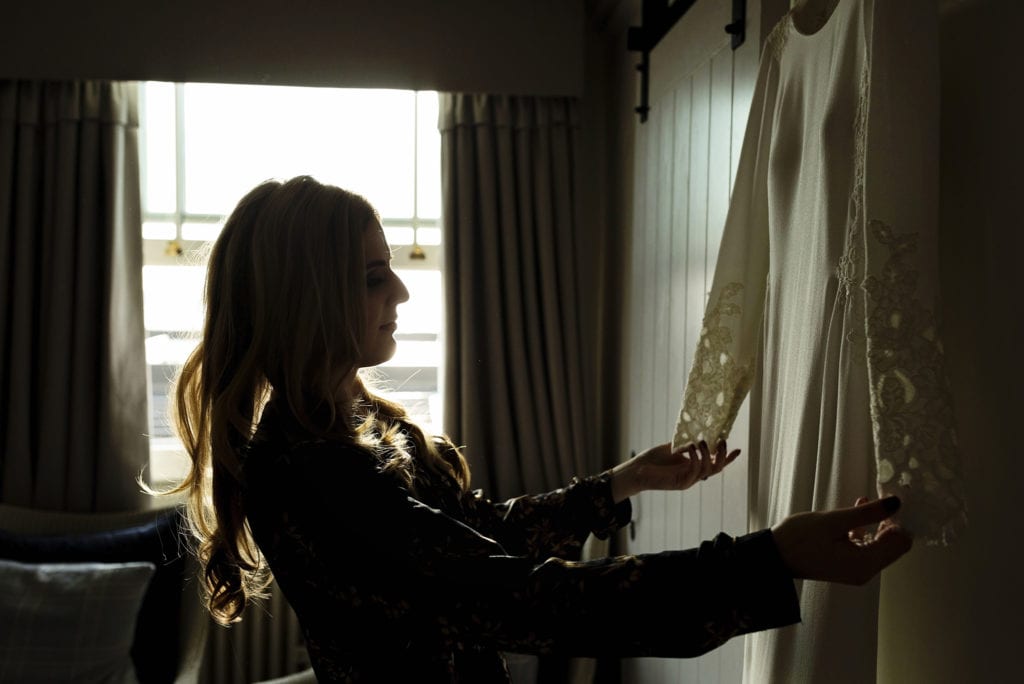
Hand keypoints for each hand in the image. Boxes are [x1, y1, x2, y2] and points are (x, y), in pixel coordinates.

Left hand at [610, 439, 740, 502]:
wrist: (637, 472)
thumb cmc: (652, 460)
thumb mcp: (671, 448)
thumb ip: (684, 443)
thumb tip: (697, 434)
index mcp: (694, 466)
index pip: (715, 462)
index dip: (728, 458)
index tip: (739, 449)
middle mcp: (694, 475)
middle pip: (717, 467)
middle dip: (723, 455)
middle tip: (722, 441)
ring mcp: (689, 480)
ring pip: (708, 469)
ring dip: (706, 454)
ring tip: (701, 442)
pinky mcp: (682, 484)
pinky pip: (695, 471)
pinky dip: (695, 458)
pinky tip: (691, 447)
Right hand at [771, 496, 912, 584]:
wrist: (773, 557)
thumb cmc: (799, 539)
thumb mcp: (834, 521)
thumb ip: (867, 513)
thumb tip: (896, 503)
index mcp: (865, 564)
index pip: (901, 542)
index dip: (899, 520)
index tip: (888, 500)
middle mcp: (865, 571)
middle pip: (894, 545)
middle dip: (890, 522)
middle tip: (878, 498)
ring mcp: (856, 570)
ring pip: (880, 545)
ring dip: (876, 524)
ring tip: (864, 502)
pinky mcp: (846, 566)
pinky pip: (865, 548)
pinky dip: (864, 531)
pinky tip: (854, 514)